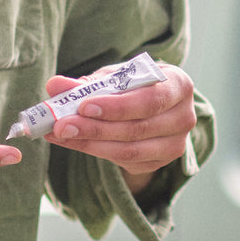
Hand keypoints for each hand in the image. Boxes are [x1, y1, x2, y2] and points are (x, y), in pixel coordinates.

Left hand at [44, 63, 195, 193]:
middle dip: (95, 128)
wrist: (149, 106)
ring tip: (59, 134)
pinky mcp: (158, 163)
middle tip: (61, 124)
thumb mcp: (113, 78)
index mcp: (179, 86)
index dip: (117, 106)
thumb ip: (85, 83)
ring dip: (89, 143)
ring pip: (129, 150)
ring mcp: (174, 144)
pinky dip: (93, 150)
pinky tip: (71, 141)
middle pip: (137, 128)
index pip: (149, 99)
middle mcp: (184, 117)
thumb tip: (54, 85)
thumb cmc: (132, 85)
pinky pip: (124, 161)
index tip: (84, 106)